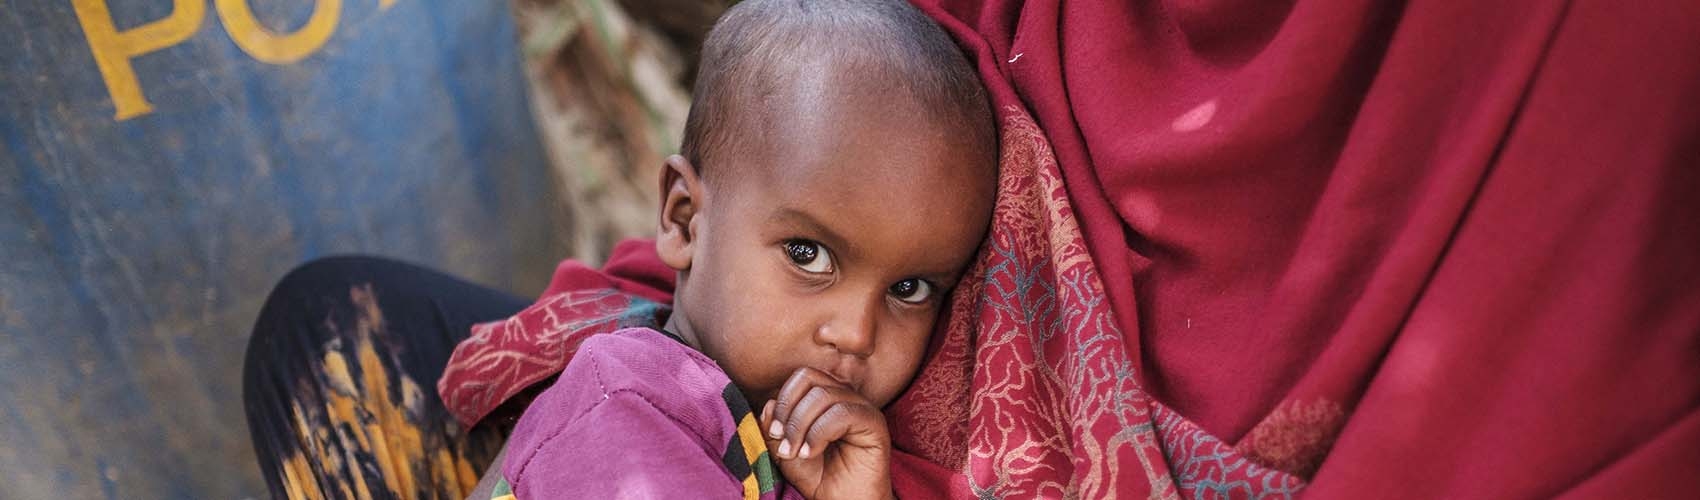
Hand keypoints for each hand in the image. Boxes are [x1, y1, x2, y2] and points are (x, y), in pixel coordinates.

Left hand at [761, 367, 895, 499]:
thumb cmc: (818, 478)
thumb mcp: (785, 451)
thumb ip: (773, 428)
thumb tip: (769, 404)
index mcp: (827, 396)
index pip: (802, 377)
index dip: (783, 400)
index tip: (774, 432)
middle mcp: (846, 396)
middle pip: (810, 380)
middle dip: (789, 413)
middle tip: (784, 446)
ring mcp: (862, 407)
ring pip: (823, 395)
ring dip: (801, 425)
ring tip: (797, 453)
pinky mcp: (874, 423)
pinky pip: (842, 413)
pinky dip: (819, 433)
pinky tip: (812, 453)